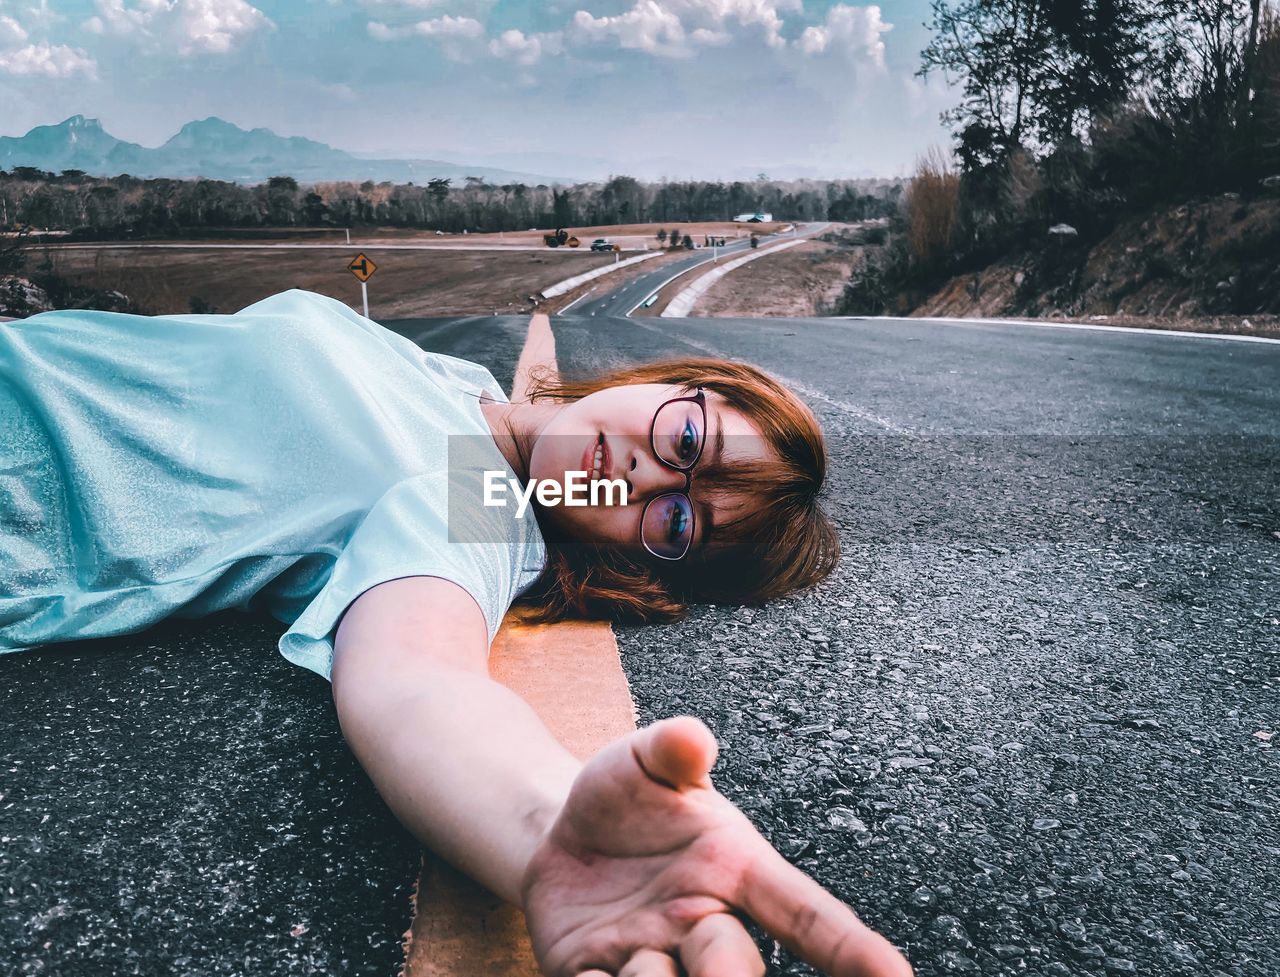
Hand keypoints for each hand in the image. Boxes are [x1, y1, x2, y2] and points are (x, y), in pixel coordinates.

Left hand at [519, 716, 911, 976]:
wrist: (559, 834)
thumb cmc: (624, 796)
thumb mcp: (642, 759)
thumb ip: (670, 748)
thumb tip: (692, 737)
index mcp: (734, 871)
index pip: (805, 913)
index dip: (851, 948)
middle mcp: (702, 924)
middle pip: (737, 967)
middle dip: (727, 974)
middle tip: (701, 955)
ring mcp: (651, 959)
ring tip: (632, 954)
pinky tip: (593, 973)